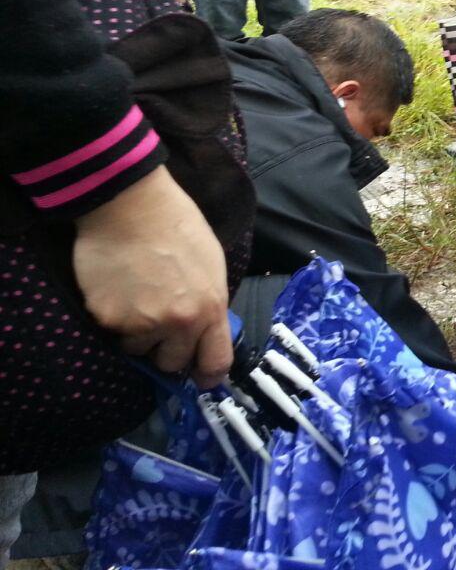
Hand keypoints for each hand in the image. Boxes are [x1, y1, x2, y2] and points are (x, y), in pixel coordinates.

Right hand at [73, 166, 231, 388]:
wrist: (131, 206)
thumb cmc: (177, 227)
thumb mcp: (211, 265)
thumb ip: (209, 303)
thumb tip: (205, 331)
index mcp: (210, 308)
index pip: (215, 361)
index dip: (209, 377)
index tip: (202, 381)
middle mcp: (177, 323)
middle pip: (172, 362)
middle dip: (167, 349)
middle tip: (160, 323)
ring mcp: (139, 323)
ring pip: (137, 349)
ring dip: (137, 334)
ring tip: (136, 296)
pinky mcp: (106, 318)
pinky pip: (110, 332)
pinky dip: (112, 317)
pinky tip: (117, 288)